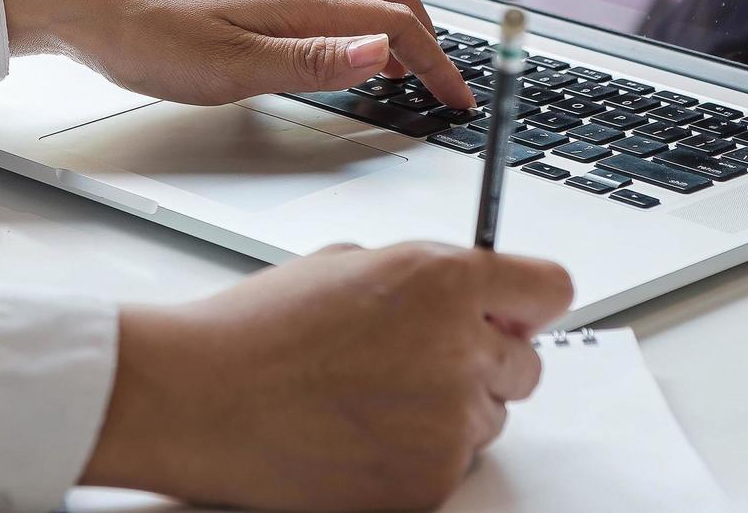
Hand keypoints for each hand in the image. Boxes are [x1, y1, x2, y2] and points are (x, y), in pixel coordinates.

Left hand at [0, 0, 474, 109]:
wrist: (82, 5)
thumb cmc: (144, 36)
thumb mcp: (231, 67)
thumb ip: (311, 63)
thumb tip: (383, 54)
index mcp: (297, 4)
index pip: (392, 26)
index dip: (436, 64)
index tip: (457, 100)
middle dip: (420, 25)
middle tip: (430, 73)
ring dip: (384, 17)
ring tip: (391, 64)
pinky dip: (344, 18)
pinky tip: (325, 46)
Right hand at [81, 243, 574, 510]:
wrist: (199, 399)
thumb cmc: (256, 332)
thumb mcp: (345, 265)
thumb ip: (422, 277)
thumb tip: (463, 297)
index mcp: (443, 281)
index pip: (548, 287)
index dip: (524, 302)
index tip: (512, 313)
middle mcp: (459, 350)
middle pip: (525, 363)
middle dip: (481, 361)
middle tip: (412, 362)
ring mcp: (448, 423)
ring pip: (487, 418)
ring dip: (446, 411)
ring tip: (365, 398)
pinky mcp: (429, 481)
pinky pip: (452, 465)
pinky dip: (415, 455)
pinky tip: (358, 434)